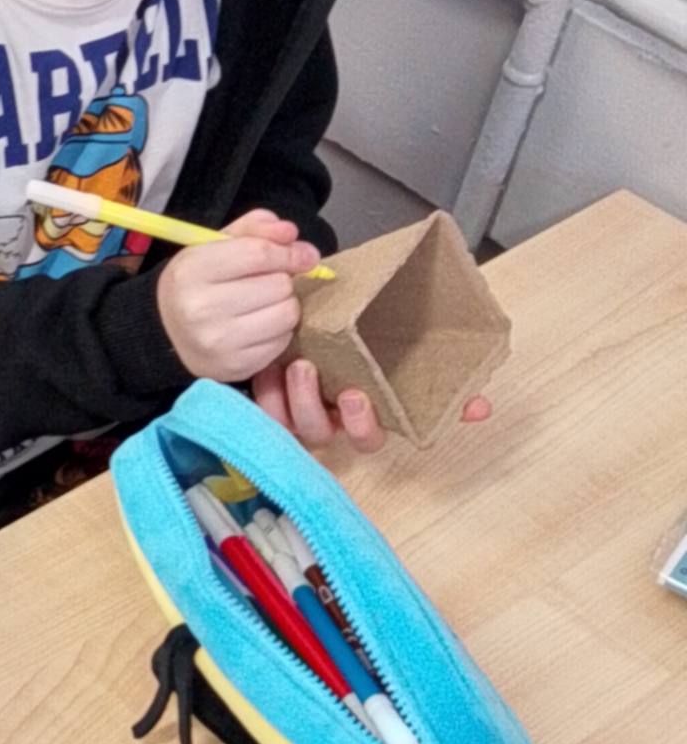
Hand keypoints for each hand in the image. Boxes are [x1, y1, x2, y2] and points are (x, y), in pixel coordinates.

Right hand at [156, 210, 321, 383]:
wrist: (165, 332)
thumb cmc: (197, 283)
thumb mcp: (215, 246)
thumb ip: (254, 229)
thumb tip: (291, 233)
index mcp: (192, 270)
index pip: (259, 254)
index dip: (289, 252)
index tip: (303, 255)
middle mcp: (201, 308)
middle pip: (279, 285)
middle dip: (281, 280)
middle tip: (266, 284)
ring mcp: (218, 341)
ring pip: (287, 314)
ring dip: (284, 306)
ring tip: (264, 305)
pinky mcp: (235, 366)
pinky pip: (282, 342)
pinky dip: (278, 332)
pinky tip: (259, 327)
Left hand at [254, 356, 492, 454]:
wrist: (305, 308)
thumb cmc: (359, 336)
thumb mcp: (400, 350)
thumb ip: (444, 380)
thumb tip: (481, 409)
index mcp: (360, 409)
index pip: (368, 436)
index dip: (365, 426)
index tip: (361, 397)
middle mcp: (326, 414)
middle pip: (326, 433)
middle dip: (326, 413)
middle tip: (332, 382)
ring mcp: (294, 406)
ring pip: (293, 423)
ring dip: (296, 400)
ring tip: (299, 364)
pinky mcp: (269, 393)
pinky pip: (263, 405)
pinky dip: (266, 390)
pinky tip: (269, 366)